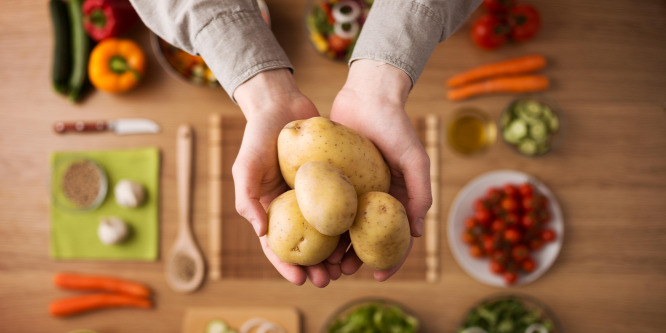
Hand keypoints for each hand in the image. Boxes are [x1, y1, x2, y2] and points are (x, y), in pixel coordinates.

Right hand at [232, 69, 341, 286]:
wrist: (283, 104)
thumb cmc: (259, 135)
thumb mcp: (246, 165)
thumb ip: (246, 197)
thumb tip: (261, 232)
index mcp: (270, 209)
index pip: (275, 246)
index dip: (286, 265)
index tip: (300, 280)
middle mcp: (293, 207)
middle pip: (304, 246)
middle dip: (314, 267)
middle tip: (328, 280)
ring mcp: (314, 196)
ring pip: (326, 232)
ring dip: (334, 253)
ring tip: (346, 268)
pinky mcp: (333, 182)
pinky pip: (342, 207)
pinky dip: (349, 225)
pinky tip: (361, 238)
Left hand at [330, 59, 431, 280]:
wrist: (367, 95)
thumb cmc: (396, 125)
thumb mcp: (414, 158)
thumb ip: (420, 192)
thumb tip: (417, 233)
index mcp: (396, 199)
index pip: (396, 237)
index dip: (390, 260)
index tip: (378, 277)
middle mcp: (374, 198)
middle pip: (364, 238)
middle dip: (354, 259)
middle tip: (340, 272)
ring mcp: (353, 190)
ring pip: (342, 227)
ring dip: (334, 247)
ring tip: (322, 261)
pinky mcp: (332, 179)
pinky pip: (325, 205)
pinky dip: (319, 223)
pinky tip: (307, 235)